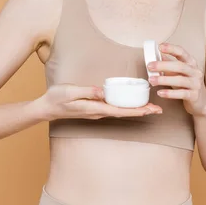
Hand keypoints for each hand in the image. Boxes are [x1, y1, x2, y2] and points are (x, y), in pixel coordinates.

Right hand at [36, 84, 162, 121]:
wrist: (47, 107)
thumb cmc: (58, 98)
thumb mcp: (71, 91)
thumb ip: (87, 91)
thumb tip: (103, 92)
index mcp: (95, 108)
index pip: (120, 111)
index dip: (136, 110)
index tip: (150, 110)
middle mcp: (99, 112)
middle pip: (124, 113)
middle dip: (142, 111)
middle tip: (159, 110)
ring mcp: (97, 111)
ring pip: (121, 111)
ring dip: (136, 109)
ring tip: (151, 107)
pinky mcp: (95, 107)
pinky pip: (115, 108)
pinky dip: (127, 106)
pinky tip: (132, 103)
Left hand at [147, 42, 205, 116]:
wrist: (200, 100)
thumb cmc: (186, 83)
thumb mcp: (178, 72)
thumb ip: (169, 64)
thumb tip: (155, 56)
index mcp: (191, 62)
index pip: (181, 52)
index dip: (171, 48)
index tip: (160, 47)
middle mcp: (195, 71)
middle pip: (179, 66)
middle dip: (163, 65)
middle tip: (150, 66)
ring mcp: (196, 83)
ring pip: (180, 80)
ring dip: (164, 80)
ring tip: (152, 80)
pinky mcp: (194, 95)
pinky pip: (181, 93)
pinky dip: (170, 93)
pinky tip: (160, 93)